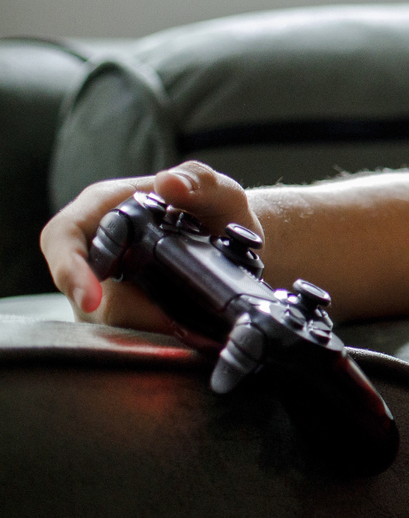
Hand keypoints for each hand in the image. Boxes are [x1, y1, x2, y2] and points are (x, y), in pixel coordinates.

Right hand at [40, 161, 262, 339]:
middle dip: (132, 313)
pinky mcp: (122, 312)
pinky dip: (158, 336)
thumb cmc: (218, 211)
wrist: (235, 244)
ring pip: (109, 321)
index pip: (63, 237)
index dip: (69, 269)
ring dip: (150, 329)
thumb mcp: (219, 191)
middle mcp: (96, 248)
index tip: (91, 300)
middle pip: (86, 293)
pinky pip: (129, 332)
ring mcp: (105, 285)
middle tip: (180, 322)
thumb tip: (170, 183)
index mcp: (103, 208)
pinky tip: (190, 334)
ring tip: (194, 328)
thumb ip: (200, 181)